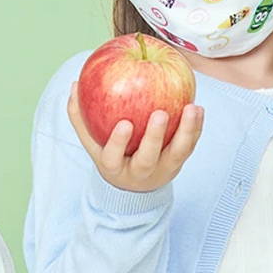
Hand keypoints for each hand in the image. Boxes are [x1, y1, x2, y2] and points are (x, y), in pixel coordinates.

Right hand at [66, 82, 203, 192]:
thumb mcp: (92, 142)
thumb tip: (73, 85)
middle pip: (147, 159)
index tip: (124, 123)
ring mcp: (162, 169)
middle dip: (154, 137)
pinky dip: (196, 128)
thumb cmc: (111, 155)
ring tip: (191, 108)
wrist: (135, 187)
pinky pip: (190, 146)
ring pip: (176, 154)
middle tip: (160, 113)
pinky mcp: (179, 163)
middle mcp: (139, 172)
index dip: (118, 143)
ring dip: (187, 131)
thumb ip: (80, 116)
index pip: (113, 158)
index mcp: (114, 167)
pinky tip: (198, 108)